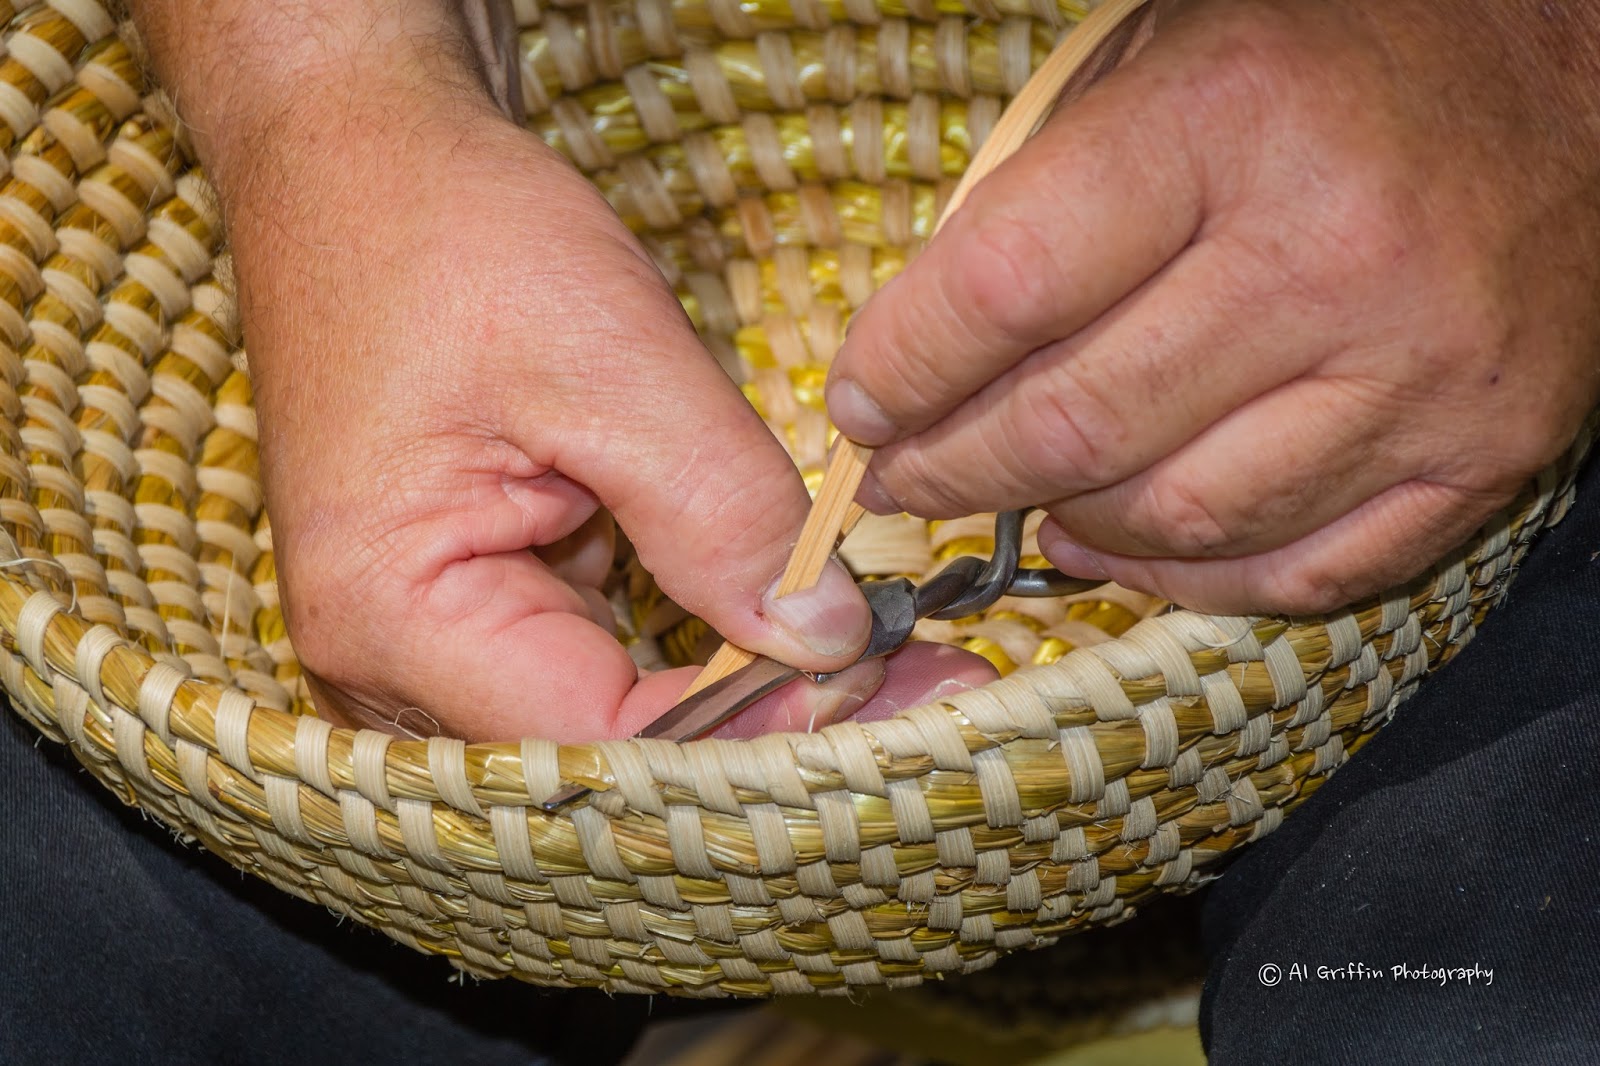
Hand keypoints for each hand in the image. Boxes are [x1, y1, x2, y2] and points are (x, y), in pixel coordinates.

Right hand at [132, 0, 894, 740]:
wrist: (360, 166)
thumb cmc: (448, 237)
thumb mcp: (607, 361)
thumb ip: (722, 514)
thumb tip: (831, 643)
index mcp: (394, 619)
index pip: (607, 743)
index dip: (762, 731)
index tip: (902, 688)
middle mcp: (393, 662)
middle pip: (614, 750)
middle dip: (774, 723)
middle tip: (931, 683)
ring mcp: (431, 639)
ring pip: (619, 716)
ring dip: (753, 689)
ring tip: (897, 663)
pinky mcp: (477, 601)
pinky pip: (604, 660)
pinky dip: (707, 644)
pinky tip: (807, 626)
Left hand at [826, 0, 1599, 614]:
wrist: (1574, 83)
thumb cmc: (1340, 60)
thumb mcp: (1163, 61)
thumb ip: (1044, 195)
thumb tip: (928, 357)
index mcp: (1231, 121)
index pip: (1006, 289)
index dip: (904, 369)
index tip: (861, 407)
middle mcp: (1333, 254)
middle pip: (1079, 424)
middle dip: (953, 473)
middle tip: (904, 481)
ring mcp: (1422, 371)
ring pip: (1179, 520)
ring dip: (1067, 530)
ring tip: (1017, 510)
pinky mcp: (1486, 455)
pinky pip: (1297, 573)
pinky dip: (1188, 579)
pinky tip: (1128, 545)